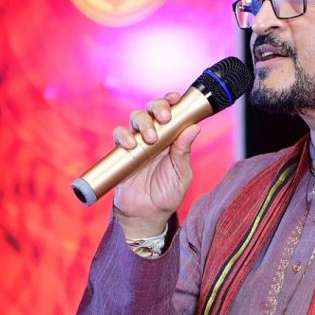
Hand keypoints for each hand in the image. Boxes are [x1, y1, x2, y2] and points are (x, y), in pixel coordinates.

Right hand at [111, 92, 200, 237]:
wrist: (147, 215)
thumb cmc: (167, 194)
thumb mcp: (182, 174)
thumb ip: (184, 151)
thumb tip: (194, 127)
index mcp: (172, 138)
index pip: (172, 112)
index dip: (172, 101)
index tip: (175, 99)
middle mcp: (154, 136)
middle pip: (152, 109)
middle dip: (158, 107)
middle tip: (164, 119)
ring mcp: (137, 143)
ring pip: (135, 118)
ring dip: (143, 122)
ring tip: (150, 138)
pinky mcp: (122, 153)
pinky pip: (119, 135)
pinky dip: (123, 135)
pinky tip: (131, 145)